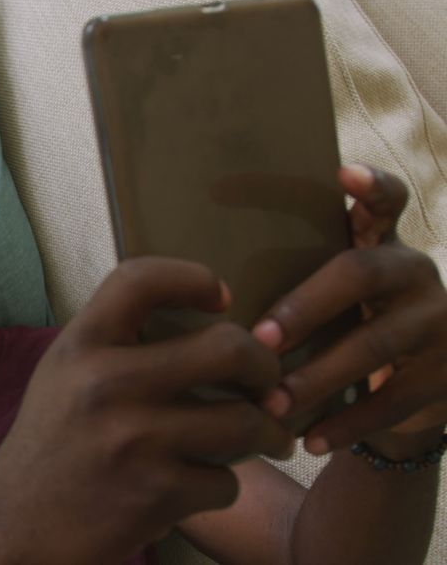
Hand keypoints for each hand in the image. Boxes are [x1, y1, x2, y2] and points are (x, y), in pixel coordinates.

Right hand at [0, 258, 292, 561]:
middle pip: (227, 347)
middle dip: (265, 367)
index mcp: (80, 347)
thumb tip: (206, 325)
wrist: (15, 530)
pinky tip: (200, 487)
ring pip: (246, 421)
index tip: (221, 298)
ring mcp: (134, 439)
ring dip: (267, 432)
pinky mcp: (156, 493)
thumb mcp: (63, 377)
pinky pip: (227, 481)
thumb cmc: (49, 449)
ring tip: (266, 437)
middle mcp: (105, 383)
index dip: (193, 278)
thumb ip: (116, 345)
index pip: (141, 279)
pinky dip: (222, 486)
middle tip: (269, 385)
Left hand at [254, 165, 446, 454]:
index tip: (342, 173)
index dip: (370, 184)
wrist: (406, 399)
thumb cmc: (336, 333)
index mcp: (381, 243)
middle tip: (260, 340)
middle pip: (360, 272)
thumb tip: (191, 275)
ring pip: (374, 344)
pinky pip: (394, 400)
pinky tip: (311, 439)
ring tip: (271, 404)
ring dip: (317, 377)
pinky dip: (347, 423)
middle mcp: (414, 271)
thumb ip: (289, 276)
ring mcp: (439, 321)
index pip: (386, 199)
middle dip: (305, 307)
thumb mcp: (324, 297)